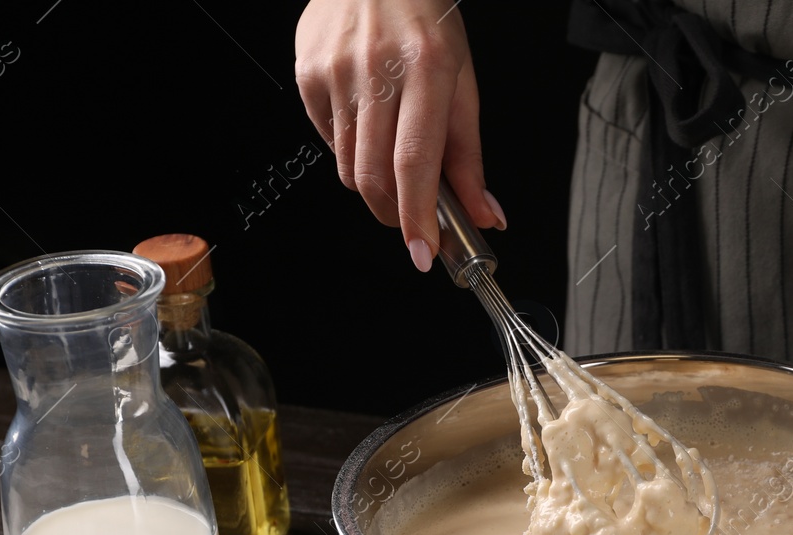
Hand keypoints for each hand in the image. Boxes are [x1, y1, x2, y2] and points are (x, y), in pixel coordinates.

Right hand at [295, 0, 503, 272]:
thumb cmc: (426, 21)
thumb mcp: (462, 83)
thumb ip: (469, 157)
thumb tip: (485, 216)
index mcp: (425, 69)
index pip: (415, 162)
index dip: (417, 218)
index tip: (424, 252)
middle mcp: (375, 70)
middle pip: (373, 176)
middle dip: (395, 215)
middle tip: (413, 221)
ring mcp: (334, 72)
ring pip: (348, 166)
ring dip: (374, 186)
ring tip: (393, 161)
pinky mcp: (307, 74)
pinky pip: (326, 141)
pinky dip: (350, 152)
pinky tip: (367, 125)